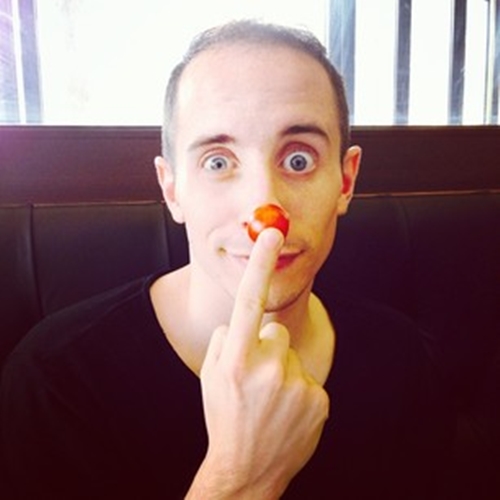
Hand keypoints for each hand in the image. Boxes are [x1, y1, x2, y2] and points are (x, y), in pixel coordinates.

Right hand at [187, 228, 329, 498]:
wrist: (246, 470)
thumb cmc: (224, 417)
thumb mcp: (211, 377)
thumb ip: (226, 341)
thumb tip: (245, 323)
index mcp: (235, 358)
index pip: (249, 300)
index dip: (260, 263)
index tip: (271, 233)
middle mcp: (267, 366)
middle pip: (275, 330)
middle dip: (266, 346)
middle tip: (256, 380)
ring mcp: (296, 384)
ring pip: (292, 353)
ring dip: (283, 369)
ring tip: (271, 399)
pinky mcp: (318, 398)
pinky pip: (308, 377)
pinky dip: (299, 389)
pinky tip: (286, 411)